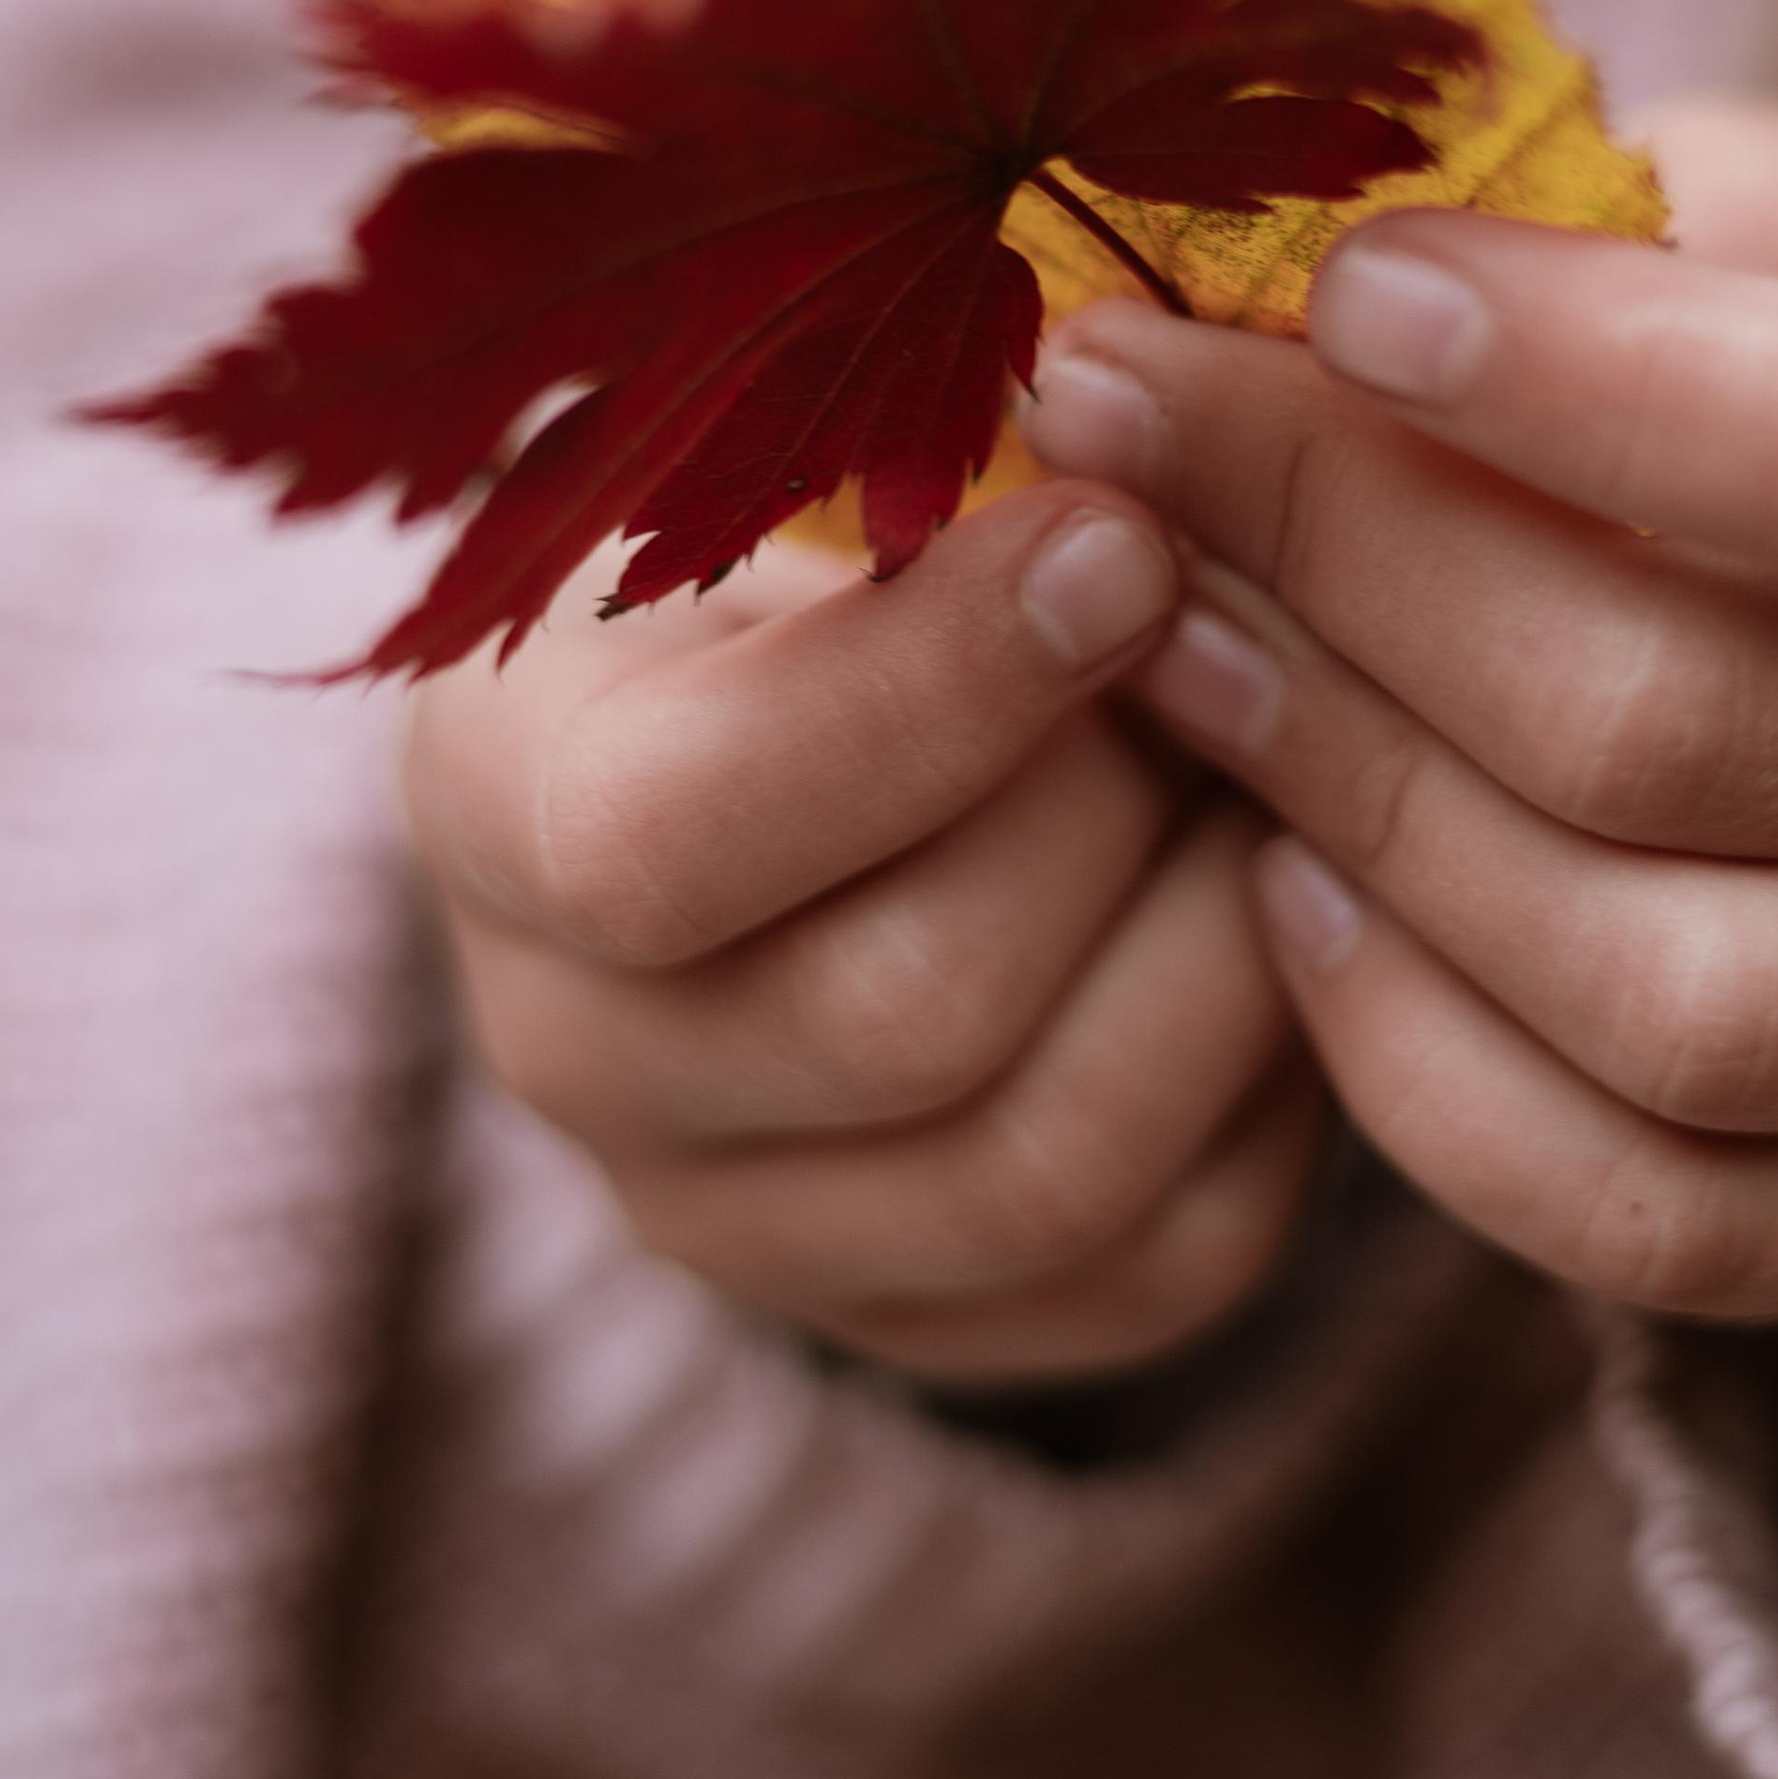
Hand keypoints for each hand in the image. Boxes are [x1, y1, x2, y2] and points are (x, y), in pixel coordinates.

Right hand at [404, 484, 1324, 1383]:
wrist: (783, 739)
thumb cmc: (801, 537)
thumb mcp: (775, 454)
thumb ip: (895, 457)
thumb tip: (1140, 453)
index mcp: (494, 809)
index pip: (666, 840)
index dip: (929, 694)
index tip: (1124, 537)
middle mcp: (576, 1062)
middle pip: (905, 1012)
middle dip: (1123, 806)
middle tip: (1234, 644)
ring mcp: (746, 1230)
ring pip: (1058, 1165)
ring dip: (1230, 945)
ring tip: (1283, 769)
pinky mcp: (935, 1326)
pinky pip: (1173, 1263)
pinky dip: (1280, 1084)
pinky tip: (1283, 909)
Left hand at [1020, 98, 1777, 1324]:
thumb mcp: (1733, 200)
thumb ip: (1546, 222)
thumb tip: (1206, 266)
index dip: (1602, 390)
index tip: (1346, 286)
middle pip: (1698, 737)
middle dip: (1345, 570)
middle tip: (1125, 430)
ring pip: (1662, 1004)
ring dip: (1346, 806)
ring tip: (1162, 643)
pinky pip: (1646, 1212)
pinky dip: (1409, 1059)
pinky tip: (1277, 876)